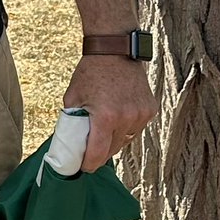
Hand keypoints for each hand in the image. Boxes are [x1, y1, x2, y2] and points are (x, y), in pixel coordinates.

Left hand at [62, 56, 156, 170]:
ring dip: (114, 140)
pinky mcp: (150, 110)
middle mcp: (127, 118)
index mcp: (105, 116)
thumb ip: (72, 120)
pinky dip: (125, 129)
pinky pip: (135, 129)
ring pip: (125, 140)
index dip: (88, 164)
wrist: (115, 51)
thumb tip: (69, 141)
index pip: (98, 153)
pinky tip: (116, 120)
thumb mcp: (73, 97)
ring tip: (102, 133)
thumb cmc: (90, 73)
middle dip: (99, 152)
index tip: (82, 167)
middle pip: (112, 149)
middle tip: (88, 152)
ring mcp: (141, 115)